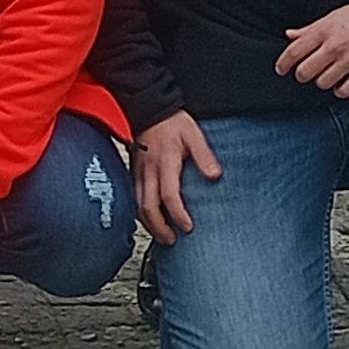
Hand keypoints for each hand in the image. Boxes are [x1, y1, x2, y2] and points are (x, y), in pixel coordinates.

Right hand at [135, 110, 219, 241]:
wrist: (148, 108)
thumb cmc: (171, 121)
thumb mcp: (193, 134)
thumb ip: (204, 156)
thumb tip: (215, 175)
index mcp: (164, 163)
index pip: (169, 196)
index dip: (178, 215)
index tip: (188, 227)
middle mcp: (148, 171)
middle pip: (148, 207)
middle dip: (159, 228)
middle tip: (172, 240)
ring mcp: (138, 172)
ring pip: (138, 205)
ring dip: (149, 224)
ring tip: (161, 234)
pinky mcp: (133, 171)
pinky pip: (134, 197)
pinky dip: (141, 212)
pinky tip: (150, 217)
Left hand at [275, 0, 348, 97]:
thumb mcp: (330, 17)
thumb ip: (308, 30)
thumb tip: (289, 35)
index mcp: (323, 31)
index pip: (293, 52)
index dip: (283, 63)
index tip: (280, 69)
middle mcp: (335, 47)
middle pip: (305, 72)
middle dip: (302, 74)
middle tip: (306, 72)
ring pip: (323, 83)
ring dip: (322, 81)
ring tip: (328, 73)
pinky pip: (344, 91)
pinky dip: (340, 90)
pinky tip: (341, 82)